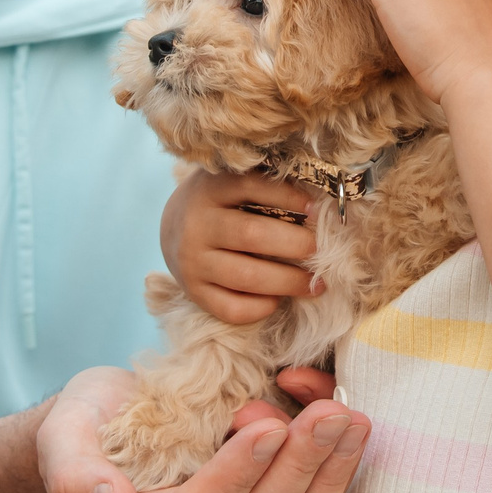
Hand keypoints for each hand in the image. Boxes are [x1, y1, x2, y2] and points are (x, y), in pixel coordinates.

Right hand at [38, 366, 366, 492]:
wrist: (103, 438)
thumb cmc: (85, 428)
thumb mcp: (62, 435)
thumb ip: (74, 475)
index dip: (234, 476)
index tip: (270, 426)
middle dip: (297, 469)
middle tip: (330, 415)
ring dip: (326, 478)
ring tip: (352, 422)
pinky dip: (330, 481)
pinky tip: (350, 438)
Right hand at [162, 169, 322, 325]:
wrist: (171, 230)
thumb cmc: (221, 204)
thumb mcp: (233, 184)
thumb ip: (266, 187)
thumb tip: (318, 207)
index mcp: (210, 189)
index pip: (251, 187)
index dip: (287, 196)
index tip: (316, 209)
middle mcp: (197, 225)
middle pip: (252, 234)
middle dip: (294, 244)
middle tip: (319, 250)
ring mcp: (192, 262)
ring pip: (246, 276)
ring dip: (288, 282)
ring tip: (314, 284)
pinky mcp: (193, 292)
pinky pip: (231, 308)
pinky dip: (261, 307)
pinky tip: (277, 299)